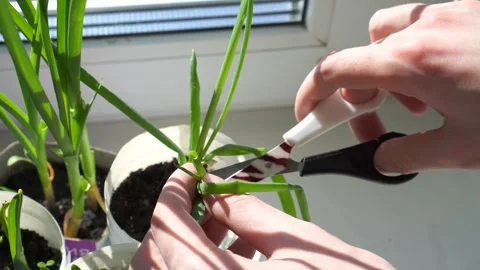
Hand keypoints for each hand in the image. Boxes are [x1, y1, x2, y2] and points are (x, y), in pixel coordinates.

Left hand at [130, 164, 394, 269]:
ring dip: (193, 241)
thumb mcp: (298, 245)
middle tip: (207, 194)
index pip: (168, 230)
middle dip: (178, 220)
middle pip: (156, 259)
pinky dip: (209, 262)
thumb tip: (217, 188)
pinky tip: (243, 246)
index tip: (189, 172)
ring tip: (228, 215)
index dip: (174, 194)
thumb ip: (248, 212)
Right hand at [295, 1, 479, 174]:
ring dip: (384, 70)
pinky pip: (419, 25)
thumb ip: (410, 156)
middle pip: (360, 59)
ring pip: (386, 36)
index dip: (311, 96)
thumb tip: (384, 159)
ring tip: (416, 101)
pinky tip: (438, 77)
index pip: (334, 71)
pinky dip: (412, 52)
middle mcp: (424, 30)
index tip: (308, 116)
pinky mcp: (468, 10)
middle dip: (358, 98)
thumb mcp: (463, 149)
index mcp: (414, 63)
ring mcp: (446, 14)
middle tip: (373, 126)